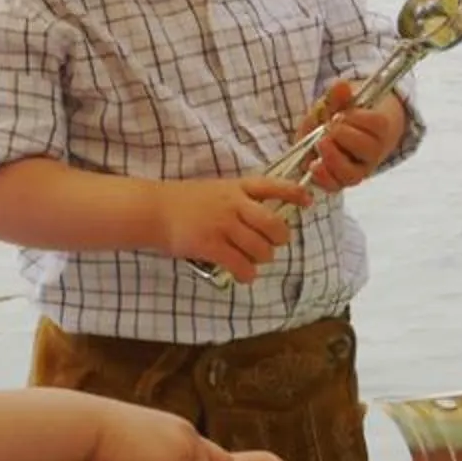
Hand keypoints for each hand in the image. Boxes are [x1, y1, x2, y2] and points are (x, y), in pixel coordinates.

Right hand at [157, 175, 310, 281]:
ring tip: (252, 261)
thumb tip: (266, 220)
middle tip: (273, 244)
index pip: (273, 186)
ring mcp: (223, 225)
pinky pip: (241, 265)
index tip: (307, 201)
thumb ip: (240, 200)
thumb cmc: (185, 201)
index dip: (294, 193)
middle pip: (274, 225)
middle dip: (280, 239)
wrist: (154, 210)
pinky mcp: (211, 246)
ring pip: (261, 249)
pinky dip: (247, 274)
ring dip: (262, 259)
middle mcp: (234, 204)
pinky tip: (242, 275)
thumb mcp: (216, 189)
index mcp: (237, 187)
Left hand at [301, 79, 406, 190]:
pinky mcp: (340, 181)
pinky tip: (313, 164)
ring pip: (352, 173)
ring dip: (334, 158)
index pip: (377, 124)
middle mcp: (374, 153)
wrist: (342, 132)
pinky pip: (335, 186)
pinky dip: (323, 178)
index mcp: (381, 128)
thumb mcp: (339, 100)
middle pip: (367, 149)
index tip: (340, 114)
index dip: (357, 118)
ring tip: (321, 143)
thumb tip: (341, 86)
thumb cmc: (343, 114)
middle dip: (344, 136)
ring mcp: (359, 170)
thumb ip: (338, 94)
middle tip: (329, 128)